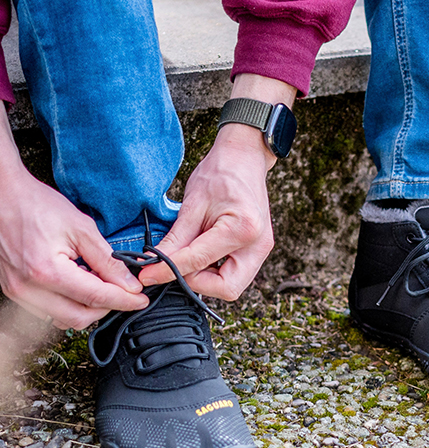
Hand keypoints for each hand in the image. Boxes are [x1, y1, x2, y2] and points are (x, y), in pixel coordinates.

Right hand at [0, 170, 148, 328]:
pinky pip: (47, 310)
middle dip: (107, 308)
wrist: (4, 197)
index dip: (123, 300)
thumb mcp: (81, 228)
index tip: (140, 299)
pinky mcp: (14, 291)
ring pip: (62, 318)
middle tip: (124, 293)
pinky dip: (69, 303)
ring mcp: (18, 292)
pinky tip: (79, 285)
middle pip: (79, 317)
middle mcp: (28, 288)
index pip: (95, 297)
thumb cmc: (37, 206)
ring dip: (87, 308)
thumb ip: (107, 260)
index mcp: (46, 271)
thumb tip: (128, 283)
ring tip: (100, 284)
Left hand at [138, 124, 275, 299]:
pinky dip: (215, 272)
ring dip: (206, 279)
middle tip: (175, 268)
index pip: (198, 262)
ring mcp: (261, 249)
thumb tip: (152, 266)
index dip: (168, 271)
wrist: (244, 159)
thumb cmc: (220, 175)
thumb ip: (174, 241)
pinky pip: (235, 274)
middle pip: (227, 288)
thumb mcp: (192, 206)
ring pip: (232, 286)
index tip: (147, 275)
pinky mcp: (258, 250)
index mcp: (242, 229)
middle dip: (198, 283)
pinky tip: (201, 255)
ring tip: (188, 257)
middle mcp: (258, 244)